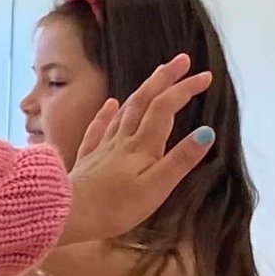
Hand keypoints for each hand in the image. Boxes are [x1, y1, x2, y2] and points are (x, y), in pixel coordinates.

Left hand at [55, 57, 214, 247]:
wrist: (68, 216)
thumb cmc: (115, 207)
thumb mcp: (157, 187)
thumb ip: (181, 160)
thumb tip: (206, 132)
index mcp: (143, 145)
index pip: (166, 107)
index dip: (185, 89)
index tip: (206, 76)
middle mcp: (122, 139)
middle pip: (144, 100)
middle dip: (164, 78)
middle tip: (182, 60)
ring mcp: (102, 148)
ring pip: (124, 110)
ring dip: (142, 90)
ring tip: (155, 76)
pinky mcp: (87, 159)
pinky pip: (97, 129)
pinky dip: (106, 113)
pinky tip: (109, 103)